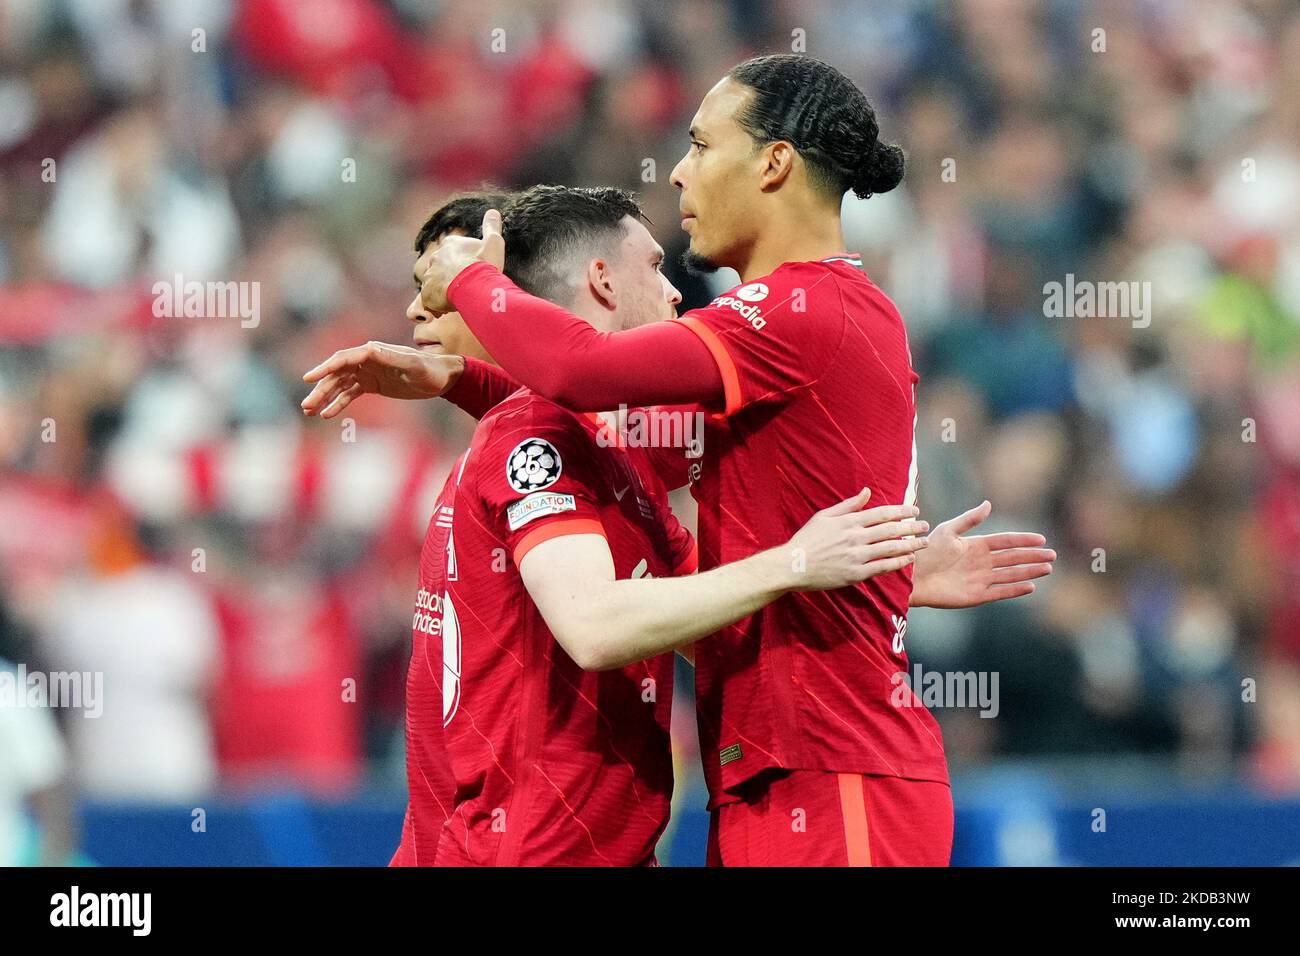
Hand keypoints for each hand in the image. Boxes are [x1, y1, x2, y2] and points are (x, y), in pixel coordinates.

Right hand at [301, 342, 463, 417]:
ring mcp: (367, 373)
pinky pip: (350, 394)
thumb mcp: (412, 364)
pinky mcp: (372, 385)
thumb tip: (369, 349)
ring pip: (340, 385)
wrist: (442, 378)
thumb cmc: (429, 369)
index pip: (342, 359)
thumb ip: (391, 357)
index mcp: (372, 352)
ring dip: (325, 397)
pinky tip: (327, 413)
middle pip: (336, 374)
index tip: (308, 379)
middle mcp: (366, 360)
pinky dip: (338, 403)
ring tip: (310, 411)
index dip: (324, 368)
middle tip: (306, 406)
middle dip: (320, 389)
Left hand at [419, 208, 505, 313]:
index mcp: (451, 245)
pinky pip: (430, 300)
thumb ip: (492, 227)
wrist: (475, 286)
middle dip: (450, 278)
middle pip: (442, 268)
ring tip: (458, 300)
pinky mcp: (426, 293)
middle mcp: (436, 257)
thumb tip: (493, 211)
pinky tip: (450, 308)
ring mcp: (429, 275)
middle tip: (465, 288)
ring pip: (435, 284)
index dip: (462, 264)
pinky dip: (438, 304)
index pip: (453, 253)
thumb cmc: (485, 265)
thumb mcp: (493, 243)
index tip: (470, 272)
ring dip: (444, 291)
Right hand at [780, 488, 929, 590]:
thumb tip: (867, 491)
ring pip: (891, 548)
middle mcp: (855, 537)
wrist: (792, 565)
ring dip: (910, 544)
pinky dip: (898, 563)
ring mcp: (857, 556)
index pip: (882, 513)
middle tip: (925, 525)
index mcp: (849, 521)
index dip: (901, 511)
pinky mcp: (856, 574)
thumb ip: (848, 505)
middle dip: (911, 527)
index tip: (914, 510)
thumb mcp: (824, 516)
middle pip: (891, 530)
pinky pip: (883, 567)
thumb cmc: (807, 539)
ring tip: (924, 542)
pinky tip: (909, 559)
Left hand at [909, 500, 1054, 608]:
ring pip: (1010, 575)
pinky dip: (1015, 590)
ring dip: (1029, 572)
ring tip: (1047, 568)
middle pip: (1012, 559)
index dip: (1023, 540)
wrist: (911, 576)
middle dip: (1032, 557)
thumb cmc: (926, 551)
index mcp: (975, 546)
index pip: (1005, 542)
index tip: (1041, 539)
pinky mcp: (975, 596)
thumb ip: (969, 519)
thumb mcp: (948, 531)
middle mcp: (980, 563)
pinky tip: (1030, 586)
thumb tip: (989, 504)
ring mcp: (980, 579)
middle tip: (1052, 555)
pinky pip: (999, 592)